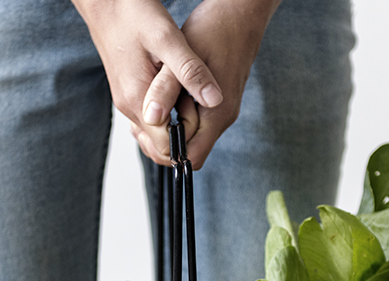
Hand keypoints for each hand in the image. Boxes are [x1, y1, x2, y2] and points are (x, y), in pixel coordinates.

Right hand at [70, 0, 224, 165]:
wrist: (106, 2)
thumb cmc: (134, 14)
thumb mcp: (169, 39)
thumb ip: (190, 72)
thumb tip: (214, 100)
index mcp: (138, 100)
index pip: (165, 148)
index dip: (188, 139)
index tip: (202, 117)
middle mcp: (129, 107)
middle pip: (158, 148)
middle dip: (183, 140)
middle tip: (200, 113)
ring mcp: (127, 102)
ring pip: (153, 135)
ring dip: (175, 129)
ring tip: (192, 104)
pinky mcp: (129, 93)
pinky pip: (149, 120)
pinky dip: (166, 118)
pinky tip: (180, 98)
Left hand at [143, 0, 281, 168]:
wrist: (240, 14)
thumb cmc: (214, 30)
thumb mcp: (182, 58)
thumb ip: (165, 90)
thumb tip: (151, 119)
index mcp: (216, 115)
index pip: (190, 158)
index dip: (167, 149)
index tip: (150, 126)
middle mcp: (221, 119)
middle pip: (189, 152)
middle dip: (164, 139)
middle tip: (148, 113)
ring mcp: (220, 112)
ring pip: (189, 137)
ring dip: (169, 125)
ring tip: (156, 100)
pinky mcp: (215, 103)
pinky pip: (193, 121)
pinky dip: (176, 113)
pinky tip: (165, 94)